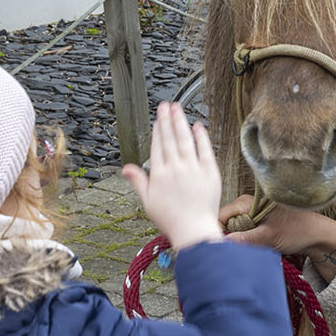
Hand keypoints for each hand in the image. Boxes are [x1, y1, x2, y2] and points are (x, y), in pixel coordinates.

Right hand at [121, 102, 223, 251]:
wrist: (193, 230)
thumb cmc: (171, 220)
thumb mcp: (148, 202)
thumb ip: (138, 182)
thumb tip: (126, 168)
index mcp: (159, 175)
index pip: (157, 146)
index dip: (157, 130)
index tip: (158, 119)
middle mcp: (175, 168)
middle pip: (170, 138)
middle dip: (167, 119)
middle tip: (166, 105)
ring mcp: (193, 169)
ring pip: (186, 140)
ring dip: (181, 122)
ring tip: (178, 108)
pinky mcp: (210, 172)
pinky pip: (205, 150)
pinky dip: (201, 137)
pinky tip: (198, 126)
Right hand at [220, 195, 335, 276]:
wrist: (318, 237)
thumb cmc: (297, 231)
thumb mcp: (268, 237)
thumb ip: (244, 239)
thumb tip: (222, 243)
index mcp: (248, 202)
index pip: (221, 215)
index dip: (218, 230)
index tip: (220, 246)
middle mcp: (248, 206)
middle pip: (226, 223)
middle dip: (228, 237)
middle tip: (236, 250)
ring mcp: (254, 215)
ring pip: (235, 230)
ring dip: (239, 242)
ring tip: (249, 249)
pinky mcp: (259, 225)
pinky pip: (245, 234)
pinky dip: (247, 243)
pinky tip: (254, 249)